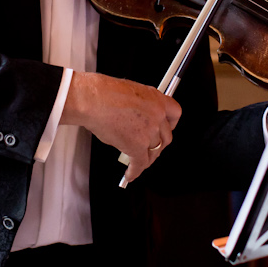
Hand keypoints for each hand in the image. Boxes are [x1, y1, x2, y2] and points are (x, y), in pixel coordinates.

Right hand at [60, 72, 180, 183]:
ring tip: (138, 162)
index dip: (170, 125)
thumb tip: (137, 119)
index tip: (165, 130)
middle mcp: (157, 115)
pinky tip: (130, 173)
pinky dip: (134, 171)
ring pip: (153, 152)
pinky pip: (140, 164)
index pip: (175, 114)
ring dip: (146, 159)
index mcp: (157, 99)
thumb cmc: (104, 93)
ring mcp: (149, 131)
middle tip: (149, 148)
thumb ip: (141, 107)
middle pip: (166, 137)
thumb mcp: (131, 92)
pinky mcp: (137, 146)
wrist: (93, 99)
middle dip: (158, 146)